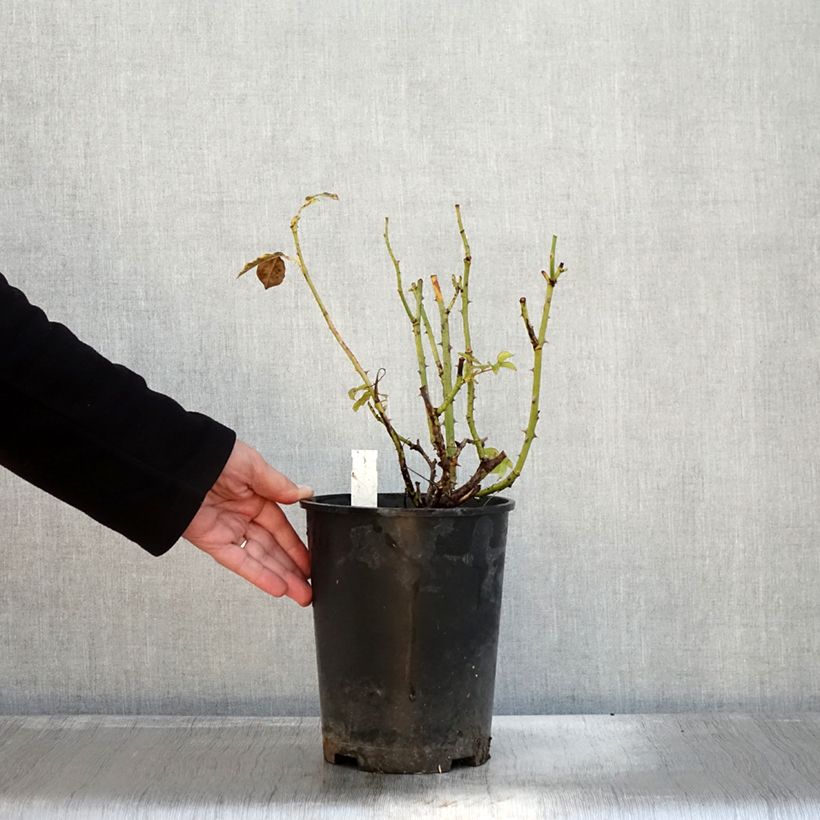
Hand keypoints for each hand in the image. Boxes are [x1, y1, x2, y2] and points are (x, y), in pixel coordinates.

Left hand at [182, 439, 314, 604]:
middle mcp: (242, 515)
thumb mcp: (253, 466)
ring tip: (299, 594)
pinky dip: (257, 575)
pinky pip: (238, 561)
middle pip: (272, 548)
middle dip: (292, 569)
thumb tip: (304, 492)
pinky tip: (275, 586)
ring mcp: (227, 530)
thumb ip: (278, 485)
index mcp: (255, 496)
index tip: (310, 562)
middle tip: (308, 588)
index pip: (281, 528)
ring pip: (259, 559)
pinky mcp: (211, 541)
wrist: (178, 463)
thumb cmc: (213, 455)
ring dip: (280, 577)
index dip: (296, 547)